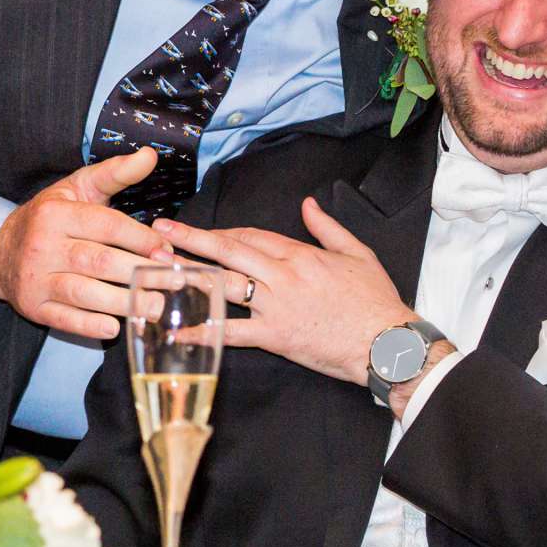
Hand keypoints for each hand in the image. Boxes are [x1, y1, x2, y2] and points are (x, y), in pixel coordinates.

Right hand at [0, 149, 165, 338]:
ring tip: (155, 307)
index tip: (168, 251)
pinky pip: (65, 319)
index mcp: (56, 214)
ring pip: (84, 293)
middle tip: (174, 282)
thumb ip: (115, 172)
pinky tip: (115, 326)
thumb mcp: (78, 187)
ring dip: (123, 302)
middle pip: (98, 261)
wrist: (0, 252)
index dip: (141, 239)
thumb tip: (150, 155)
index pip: (106, 225)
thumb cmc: (50, 217)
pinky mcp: (33, 307)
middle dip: (140, 272)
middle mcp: (43, 246)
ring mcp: (36, 279)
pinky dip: (90, 325)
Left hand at [154, 197, 412, 384]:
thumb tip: (308, 204)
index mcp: (300, 254)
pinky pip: (232, 331)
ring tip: (159, 268)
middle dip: (192, 238)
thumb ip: (328, 228)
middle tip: (160, 230)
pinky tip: (178, 328)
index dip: (224, 232)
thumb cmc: (376, 301)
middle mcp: (283, 275)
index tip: (203, 232)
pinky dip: (204, 329)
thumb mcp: (358, 253)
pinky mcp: (275, 336)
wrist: (387, 343)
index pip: (252, 235)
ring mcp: (276, 305)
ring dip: (190, 274)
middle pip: (229, 250)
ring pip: (225, 283)